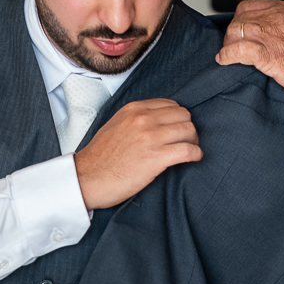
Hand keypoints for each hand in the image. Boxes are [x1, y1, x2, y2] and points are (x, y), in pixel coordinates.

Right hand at [73, 99, 200, 209]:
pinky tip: (193, 159)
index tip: (177, 129)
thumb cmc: (100, 157)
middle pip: (184, 116)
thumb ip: (135, 119)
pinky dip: (195, 154)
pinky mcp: (156, 158)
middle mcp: (143, 119)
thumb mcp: (115, 125)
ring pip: (189, 131)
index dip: (177, 118)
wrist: (87, 178)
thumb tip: (157, 121)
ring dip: (193, 141)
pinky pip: (188, 150)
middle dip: (188, 128)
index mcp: (134, 110)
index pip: (170, 105)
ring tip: (189, 151)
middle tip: (186, 141)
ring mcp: (150, 138)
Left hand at [216, 0, 283, 103]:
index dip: (240, 21)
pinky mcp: (269, 55)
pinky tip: (225, 62)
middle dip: (232, 36)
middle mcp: (276, 18)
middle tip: (233, 49)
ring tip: (229, 57)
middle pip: (238, 21)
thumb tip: (272, 35)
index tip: (239, 33)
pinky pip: (237, 51)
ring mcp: (272, 35)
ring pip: (235, 33)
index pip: (248, 7)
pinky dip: (227, 57)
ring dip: (228, 46)